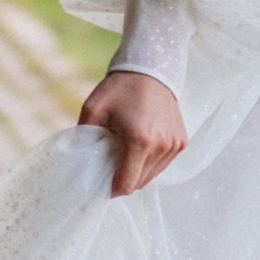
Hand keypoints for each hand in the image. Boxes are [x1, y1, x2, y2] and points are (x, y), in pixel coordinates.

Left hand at [81, 71, 186, 195]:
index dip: (112, 190)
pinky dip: (150, 163)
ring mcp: (174, 145)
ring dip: (137, 172)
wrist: (151, 69)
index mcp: (140, 141)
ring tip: (125, 155)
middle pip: (139, 183)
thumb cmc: (120, 88)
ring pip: (152, 176)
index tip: (102, 184)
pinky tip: (140, 147)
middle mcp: (161, 146)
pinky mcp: (181, 142)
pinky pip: (162, 164)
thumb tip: (78, 161)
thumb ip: (83, 137)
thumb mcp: (93, 109)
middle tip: (110, 166)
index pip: (127, 185)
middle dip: (123, 180)